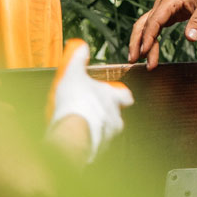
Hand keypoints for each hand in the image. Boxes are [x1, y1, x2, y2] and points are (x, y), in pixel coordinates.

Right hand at [47, 39, 133, 161]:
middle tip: (91, 112)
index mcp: (112, 98)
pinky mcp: (99, 150)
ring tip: (81, 127)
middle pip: (115, 115)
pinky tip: (77, 139)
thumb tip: (80, 46)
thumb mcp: (73, 74)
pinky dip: (89, 142)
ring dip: (97, 129)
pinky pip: (96, 146)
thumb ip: (77, 59)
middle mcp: (116, 117)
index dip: (119, 94)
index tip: (113, 94)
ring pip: (106, 132)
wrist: (72, 134)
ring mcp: (109, 136)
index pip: (125, 95)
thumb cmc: (75, 103)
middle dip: (105, 113)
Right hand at [128, 0, 196, 67]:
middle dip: (137, 42)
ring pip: (145, 26)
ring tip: (136, 60)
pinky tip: (148, 52)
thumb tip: (190, 39)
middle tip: (133, 61)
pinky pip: (153, 27)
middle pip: (144, 24)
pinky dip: (149, 39)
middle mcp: (162, 4)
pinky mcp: (166, 13)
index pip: (155, 20)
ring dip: (140, 42)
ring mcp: (162, 8)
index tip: (144, 52)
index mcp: (170, 0)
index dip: (148, 36)